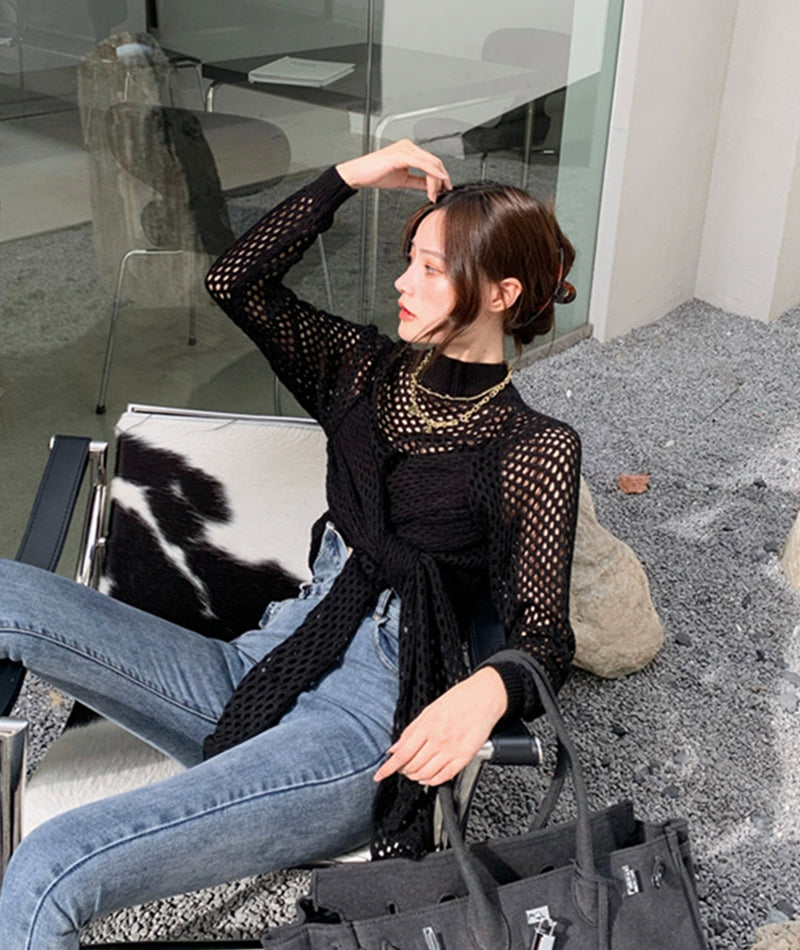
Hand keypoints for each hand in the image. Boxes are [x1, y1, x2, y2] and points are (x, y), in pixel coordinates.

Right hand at [336, 139, 451, 202]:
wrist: (358, 174)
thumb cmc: (374, 174)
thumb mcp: (402, 180)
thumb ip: (417, 181)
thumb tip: (430, 186)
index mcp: (409, 150)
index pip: (431, 162)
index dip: (440, 175)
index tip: (444, 189)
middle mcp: (409, 147)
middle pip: (434, 161)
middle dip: (442, 178)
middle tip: (444, 192)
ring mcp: (405, 149)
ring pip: (430, 163)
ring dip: (436, 180)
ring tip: (436, 194)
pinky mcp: (401, 155)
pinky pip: (421, 164)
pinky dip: (431, 173)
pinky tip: (437, 180)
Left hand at [374, 667, 507, 786]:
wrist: (485, 697)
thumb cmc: (459, 699)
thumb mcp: (429, 710)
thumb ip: (411, 730)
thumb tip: (395, 748)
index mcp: (428, 726)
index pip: (402, 754)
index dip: (389, 767)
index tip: (380, 775)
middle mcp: (438, 740)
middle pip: (413, 766)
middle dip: (403, 771)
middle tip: (400, 769)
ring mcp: (452, 750)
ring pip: (427, 774)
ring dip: (416, 777)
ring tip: (412, 773)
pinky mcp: (465, 757)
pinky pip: (445, 776)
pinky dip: (433, 781)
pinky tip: (428, 778)